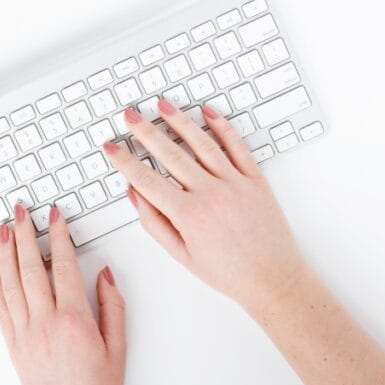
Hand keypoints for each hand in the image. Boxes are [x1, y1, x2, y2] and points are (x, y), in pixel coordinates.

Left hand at [0, 204, 126, 384]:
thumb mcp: (118, 347)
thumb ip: (113, 306)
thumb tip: (103, 274)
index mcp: (74, 321)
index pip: (62, 265)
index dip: (57, 235)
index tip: (54, 216)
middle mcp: (44, 324)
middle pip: (30, 268)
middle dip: (24, 234)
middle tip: (21, 211)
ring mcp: (25, 334)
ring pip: (10, 283)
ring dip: (5, 252)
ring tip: (4, 229)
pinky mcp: (13, 345)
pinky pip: (0, 308)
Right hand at [102, 100, 307, 312]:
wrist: (272, 279)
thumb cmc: (229, 272)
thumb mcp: (182, 255)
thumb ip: (155, 224)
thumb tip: (135, 195)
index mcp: (188, 215)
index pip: (146, 179)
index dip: (124, 161)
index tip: (111, 148)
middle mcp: (210, 193)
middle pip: (170, 153)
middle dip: (145, 131)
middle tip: (130, 116)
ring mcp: (234, 183)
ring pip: (201, 143)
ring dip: (179, 120)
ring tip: (162, 105)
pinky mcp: (255, 179)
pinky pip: (236, 145)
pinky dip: (222, 126)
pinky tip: (207, 112)